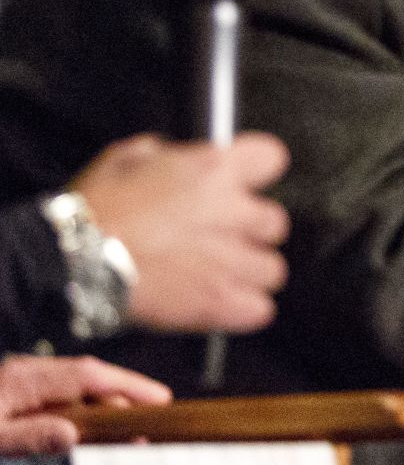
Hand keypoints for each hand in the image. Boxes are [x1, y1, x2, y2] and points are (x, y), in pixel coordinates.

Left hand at [0, 355, 169, 456]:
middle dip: (124, 394)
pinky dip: (86, 407)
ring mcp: (25, 377)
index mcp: (24, 379)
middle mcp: (29, 370)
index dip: (128, 385)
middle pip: (89, 375)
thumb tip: (71, 436)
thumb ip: (30, 437)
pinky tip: (93, 425)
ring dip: (106, 403)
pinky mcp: (22, 388)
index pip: (88, 375)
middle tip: (151, 420)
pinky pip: (64, 392)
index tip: (160, 399)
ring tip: (128, 428)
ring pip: (78, 383)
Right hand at [75, 132, 290, 333]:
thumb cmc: (90, 213)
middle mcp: (231, 212)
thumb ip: (167, 154)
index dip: (256, 173)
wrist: (68, 262)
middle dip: (249, 232)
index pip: (271, 158)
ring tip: (213, 276)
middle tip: (217, 239)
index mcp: (213, 170)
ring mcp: (231, 260)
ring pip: (272, 269)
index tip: (243, 183)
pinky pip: (261, 309)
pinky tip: (217, 303)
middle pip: (274, 222)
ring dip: (248, 274)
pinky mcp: (221, 303)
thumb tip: (179, 156)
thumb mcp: (125, 158)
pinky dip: (243, 309)